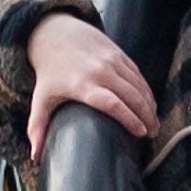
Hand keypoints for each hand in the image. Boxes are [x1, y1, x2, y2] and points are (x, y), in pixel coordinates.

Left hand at [23, 12, 156, 166]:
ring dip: (150, 105)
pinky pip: (138, 75)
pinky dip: (147, 91)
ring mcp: (112, 60)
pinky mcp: (119, 54)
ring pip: (139, 85)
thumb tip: (36, 157)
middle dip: (146, 116)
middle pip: (131, 96)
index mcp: (82, 84)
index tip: (140, 133)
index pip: (111, 103)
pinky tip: (151, 105)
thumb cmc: (49, 71)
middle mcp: (101, 71)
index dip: (128, 118)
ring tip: (155, 124)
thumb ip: (37, 126)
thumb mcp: (40, 97)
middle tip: (152, 134)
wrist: (56, 33)